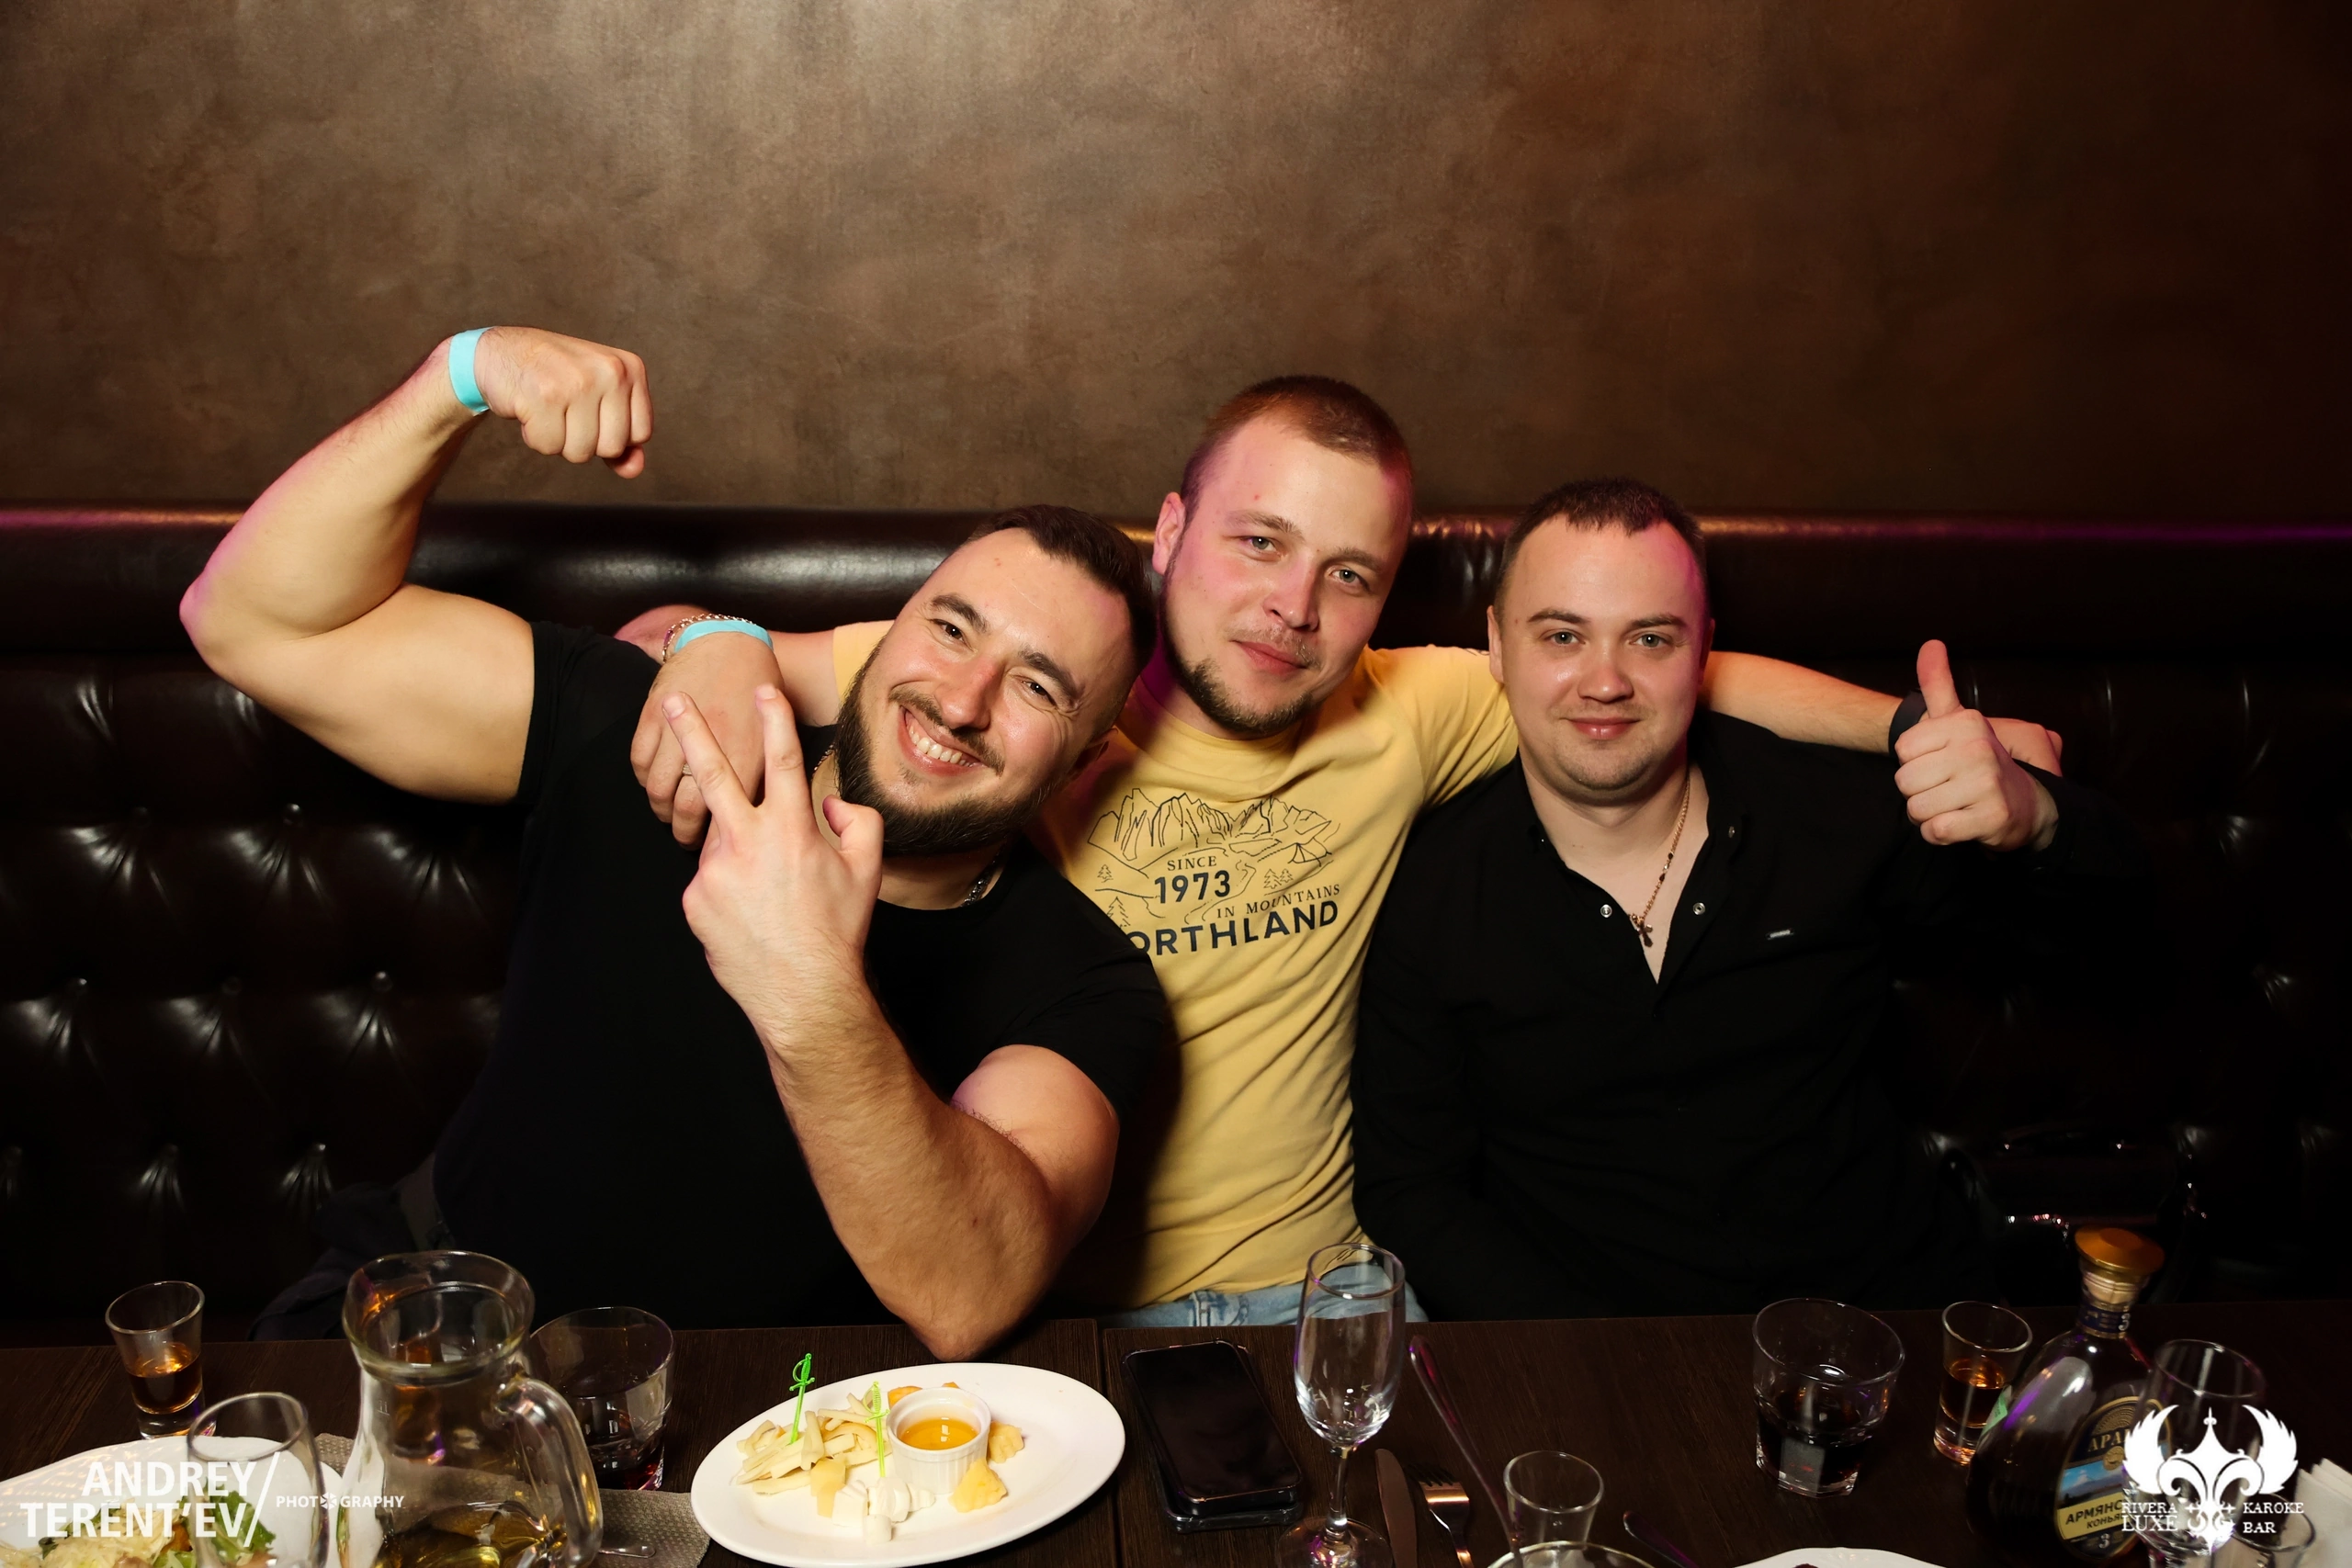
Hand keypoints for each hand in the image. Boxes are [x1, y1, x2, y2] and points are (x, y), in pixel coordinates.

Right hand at [464, 327, 652, 476]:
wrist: (502, 352)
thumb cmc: (556, 376)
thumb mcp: (599, 397)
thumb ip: (621, 434)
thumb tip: (634, 469)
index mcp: (630, 368)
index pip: (641, 433)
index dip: (611, 434)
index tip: (591, 413)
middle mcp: (610, 371)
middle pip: (611, 447)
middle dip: (584, 441)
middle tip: (566, 411)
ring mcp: (578, 383)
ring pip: (580, 452)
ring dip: (558, 440)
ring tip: (548, 409)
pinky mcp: (545, 396)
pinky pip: (549, 446)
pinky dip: (535, 436)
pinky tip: (531, 409)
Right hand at [630, 629, 781, 842]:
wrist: (732, 646)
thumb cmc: (759, 695)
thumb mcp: (772, 739)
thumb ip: (761, 778)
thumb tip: (750, 819)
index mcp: (748, 756)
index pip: (726, 814)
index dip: (716, 838)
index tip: (716, 847)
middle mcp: (714, 746)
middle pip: (686, 808)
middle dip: (684, 832)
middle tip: (686, 840)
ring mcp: (680, 730)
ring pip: (657, 789)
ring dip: (660, 808)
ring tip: (668, 813)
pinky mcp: (653, 716)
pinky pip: (638, 762)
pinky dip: (643, 779)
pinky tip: (654, 782)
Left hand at [662, 685, 883, 1039]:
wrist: (802, 992)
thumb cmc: (836, 931)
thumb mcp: (866, 872)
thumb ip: (857, 823)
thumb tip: (832, 805)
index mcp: (791, 829)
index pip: (781, 760)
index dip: (774, 720)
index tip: (763, 689)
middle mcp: (746, 842)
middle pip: (713, 773)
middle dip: (691, 732)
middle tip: (670, 702)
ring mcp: (714, 871)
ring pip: (721, 841)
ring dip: (739, 853)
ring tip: (767, 894)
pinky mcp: (694, 900)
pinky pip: (709, 881)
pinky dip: (728, 889)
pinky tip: (751, 915)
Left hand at [1895, 640, 2058, 851]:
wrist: (2030, 805)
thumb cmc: (1981, 763)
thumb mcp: (1960, 722)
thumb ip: (1939, 685)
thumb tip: (1930, 643)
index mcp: (1967, 724)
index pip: (1902, 751)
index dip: (1915, 763)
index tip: (1942, 763)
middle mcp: (1979, 749)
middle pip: (1905, 781)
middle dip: (1919, 793)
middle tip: (1949, 789)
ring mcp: (1987, 784)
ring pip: (1917, 808)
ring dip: (1929, 815)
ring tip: (1955, 806)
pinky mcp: (1992, 817)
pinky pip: (1935, 831)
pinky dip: (1939, 834)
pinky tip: (1961, 824)